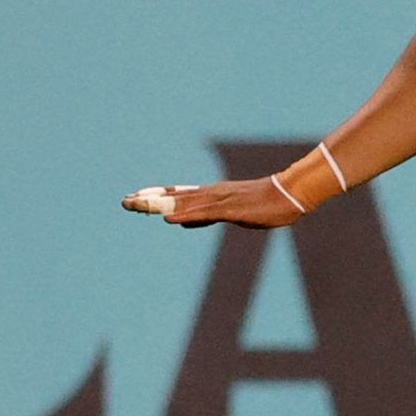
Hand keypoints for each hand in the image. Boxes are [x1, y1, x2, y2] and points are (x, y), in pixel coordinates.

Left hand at [121, 176, 304, 228]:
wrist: (291, 195)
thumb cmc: (265, 205)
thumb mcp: (229, 213)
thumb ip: (204, 216)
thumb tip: (182, 221)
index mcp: (212, 194)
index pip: (177, 193)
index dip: (155, 194)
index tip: (134, 196)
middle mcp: (212, 193)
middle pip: (175, 196)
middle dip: (149, 199)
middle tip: (125, 201)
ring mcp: (221, 200)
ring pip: (185, 203)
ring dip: (162, 205)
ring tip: (139, 206)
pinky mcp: (232, 209)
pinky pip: (205, 213)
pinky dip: (186, 215)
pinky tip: (171, 218)